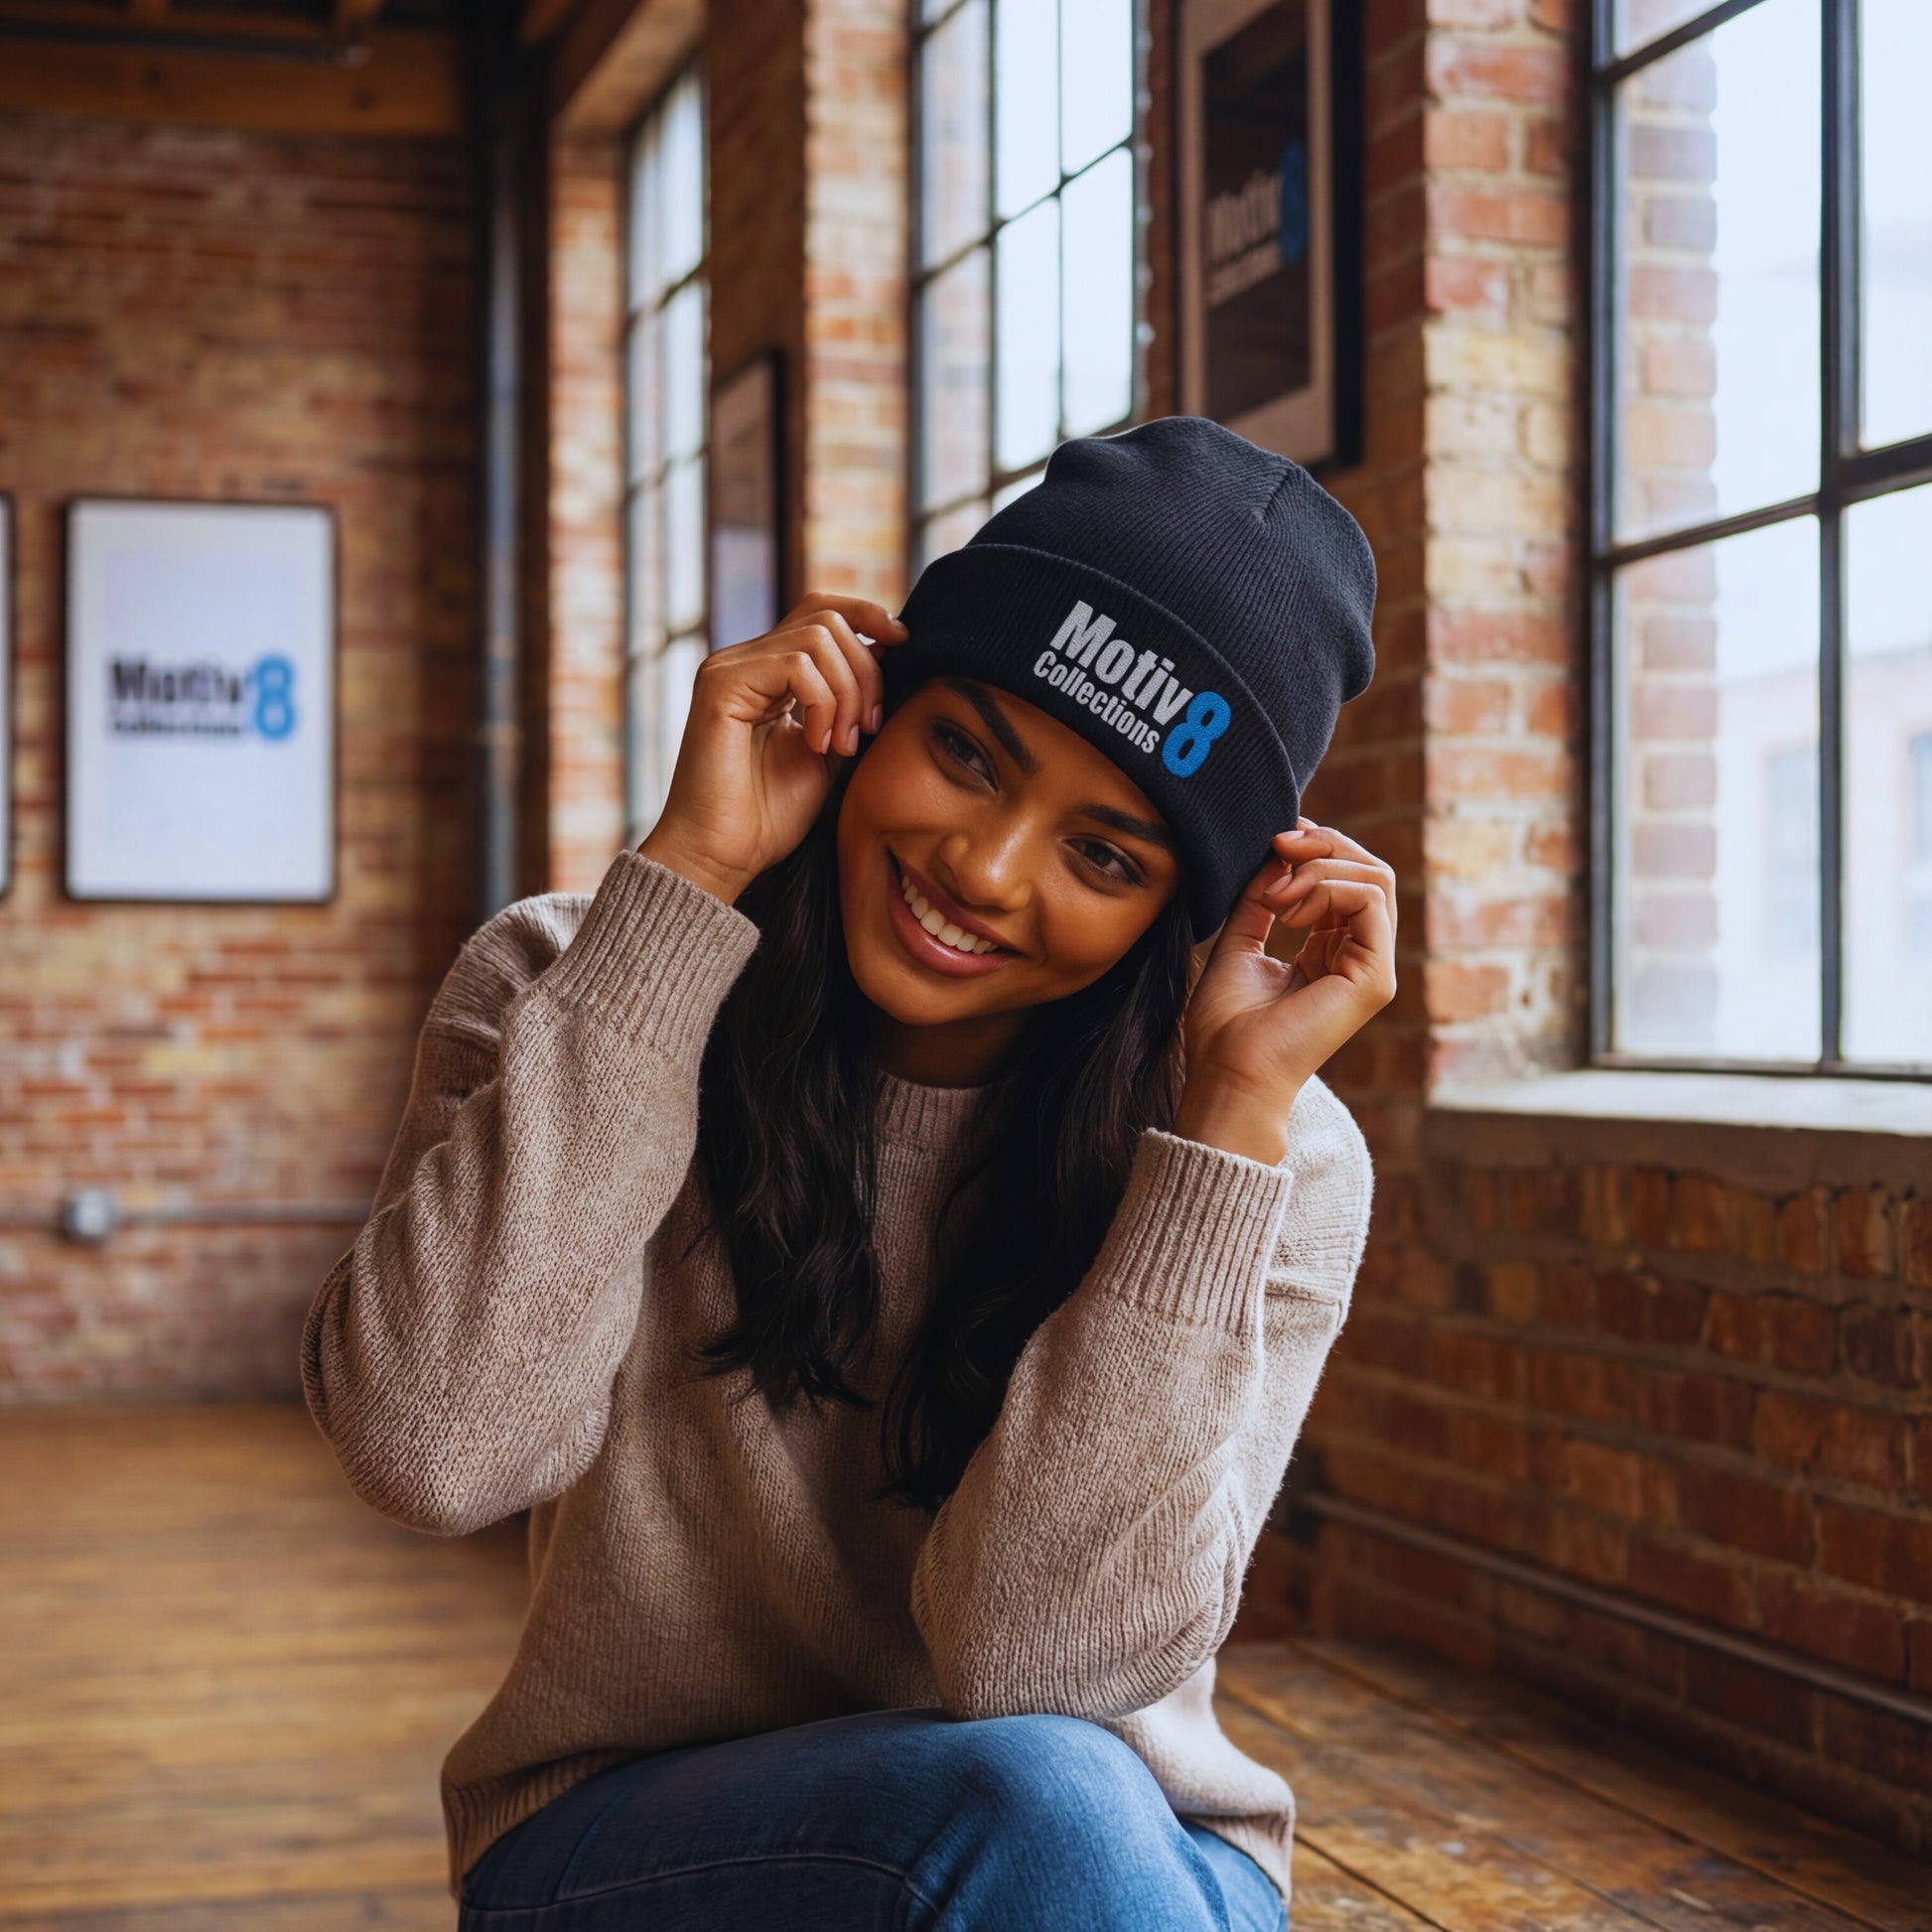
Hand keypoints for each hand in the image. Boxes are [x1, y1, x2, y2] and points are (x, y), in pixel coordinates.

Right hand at [637, 593, 906, 903]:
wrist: (724, 855)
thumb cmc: (771, 816)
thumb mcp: (832, 749)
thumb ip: (853, 703)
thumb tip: (891, 652)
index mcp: (769, 672)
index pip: (820, 611)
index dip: (868, 616)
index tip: (905, 644)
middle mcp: (746, 661)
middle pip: (827, 619)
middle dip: (866, 671)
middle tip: (869, 729)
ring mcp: (729, 668)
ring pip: (816, 637)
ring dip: (848, 693)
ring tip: (842, 744)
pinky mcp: (720, 685)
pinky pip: (794, 663)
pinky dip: (822, 703)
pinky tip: (818, 744)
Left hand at [1171, 821, 1396, 1164]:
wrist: (1227, 1072)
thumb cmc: (1227, 1024)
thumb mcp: (1238, 943)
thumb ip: (1259, 899)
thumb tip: (1275, 853)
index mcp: (1331, 952)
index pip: (1345, 879)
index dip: (1314, 847)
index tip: (1273, 837)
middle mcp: (1359, 958)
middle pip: (1369, 871)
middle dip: (1323, 844)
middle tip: (1278, 843)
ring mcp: (1373, 969)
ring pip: (1375, 879)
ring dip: (1320, 867)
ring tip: (1276, 893)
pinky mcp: (1375, 979)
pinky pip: (1371, 902)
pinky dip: (1327, 888)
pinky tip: (1288, 911)